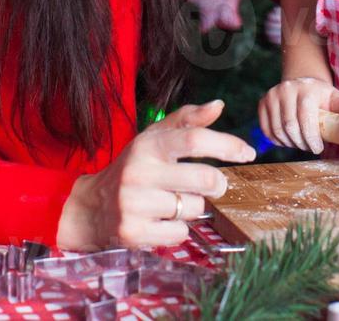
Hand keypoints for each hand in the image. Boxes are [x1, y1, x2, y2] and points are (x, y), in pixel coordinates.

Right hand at [56, 100, 254, 249]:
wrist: (91, 207)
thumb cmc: (132, 167)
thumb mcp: (154, 139)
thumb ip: (187, 120)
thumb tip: (218, 105)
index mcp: (148, 146)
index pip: (195, 139)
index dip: (227, 145)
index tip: (247, 153)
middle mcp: (139, 173)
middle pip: (204, 178)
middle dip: (217, 183)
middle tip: (214, 184)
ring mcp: (135, 204)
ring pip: (195, 208)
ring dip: (194, 207)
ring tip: (175, 202)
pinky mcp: (133, 233)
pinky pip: (180, 233)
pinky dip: (179, 229)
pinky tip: (162, 220)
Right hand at [258, 76, 338, 152]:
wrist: (302, 85)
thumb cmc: (321, 97)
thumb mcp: (335, 98)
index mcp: (306, 89)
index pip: (305, 117)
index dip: (311, 137)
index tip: (318, 148)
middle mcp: (286, 89)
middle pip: (290, 126)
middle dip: (301, 143)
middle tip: (310, 148)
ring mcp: (272, 95)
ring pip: (277, 130)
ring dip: (290, 143)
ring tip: (301, 144)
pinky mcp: (262, 102)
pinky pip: (267, 129)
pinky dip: (277, 140)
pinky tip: (288, 140)